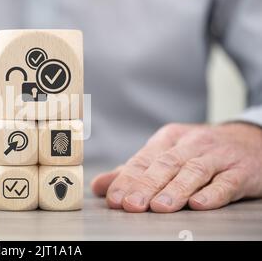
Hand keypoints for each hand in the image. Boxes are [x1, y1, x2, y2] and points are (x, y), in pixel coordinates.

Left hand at [91, 123, 261, 212]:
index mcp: (169, 138)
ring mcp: (217, 156)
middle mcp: (192, 144)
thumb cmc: (200, 151)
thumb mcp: (166, 154)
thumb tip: (99, 186)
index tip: (113, 198)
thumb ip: (134, 171)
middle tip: (131, 205)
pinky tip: (199, 204)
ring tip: (159, 206)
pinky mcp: (241, 170)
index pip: (143, 159)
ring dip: (175, 190)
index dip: (127, 179)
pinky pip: (226, 182)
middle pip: (166, 164)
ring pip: (194, 171)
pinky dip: (213, 193)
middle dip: (146, 185)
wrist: (250, 140)